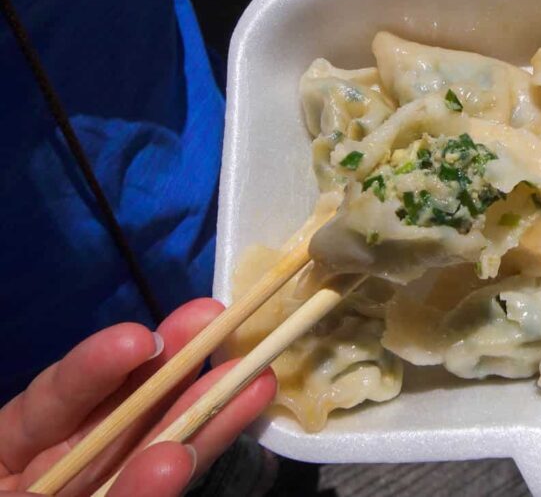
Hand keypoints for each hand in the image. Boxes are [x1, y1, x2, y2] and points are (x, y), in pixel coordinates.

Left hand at [0, 299, 276, 496]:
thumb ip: (74, 496)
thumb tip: (165, 456)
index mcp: (7, 451)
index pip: (52, 399)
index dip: (94, 367)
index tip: (141, 341)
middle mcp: (58, 461)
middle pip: (120, 409)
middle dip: (173, 366)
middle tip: (221, 319)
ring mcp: (101, 485)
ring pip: (157, 444)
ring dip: (207, 408)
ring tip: (258, 375)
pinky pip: (168, 485)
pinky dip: (197, 457)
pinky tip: (232, 423)